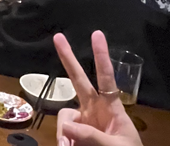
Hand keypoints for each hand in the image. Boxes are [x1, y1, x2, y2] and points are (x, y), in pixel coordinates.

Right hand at [54, 31, 142, 145]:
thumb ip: (93, 137)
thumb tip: (67, 127)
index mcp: (111, 108)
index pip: (106, 78)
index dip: (102, 57)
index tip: (97, 34)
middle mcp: (94, 111)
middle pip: (78, 81)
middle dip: (68, 59)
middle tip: (58, 37)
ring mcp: (82, 124)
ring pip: (65, 118)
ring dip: (64, 133)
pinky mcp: (73, 138)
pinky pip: (62, 135)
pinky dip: (63, 143)